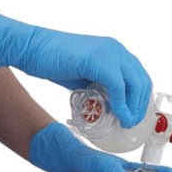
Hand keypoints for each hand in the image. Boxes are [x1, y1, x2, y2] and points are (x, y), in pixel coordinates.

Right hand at [0, 7, 151, 127]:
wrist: (29, 49)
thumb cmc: (53, 62)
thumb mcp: (85, 77)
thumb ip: (101, 88)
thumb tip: (113, 107)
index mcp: (115, 52)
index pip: (139, 77)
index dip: (141, 98)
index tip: (136, 115)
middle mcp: (116, 50)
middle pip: (142, 81)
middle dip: (140, 105)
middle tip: (132, 122)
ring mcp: (109, 53)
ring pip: (135, 84)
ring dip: (133, 107)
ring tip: (126, 122)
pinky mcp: (98, 60)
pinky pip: (118, 86)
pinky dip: (122, 104)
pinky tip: (119, 115)